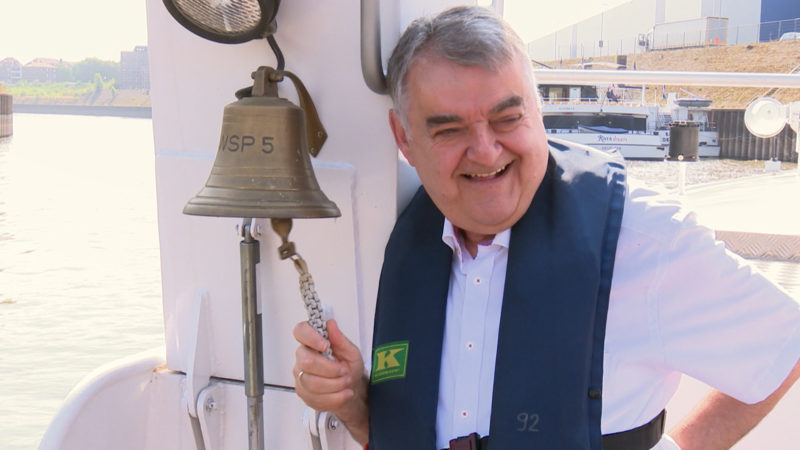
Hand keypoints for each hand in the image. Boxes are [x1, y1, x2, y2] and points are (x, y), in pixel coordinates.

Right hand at [293, 319, 368, 443]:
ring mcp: (301, 376)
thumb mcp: (351, 351)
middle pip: (306, 361)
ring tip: (347, 382)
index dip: (310, 337)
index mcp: (312, 341)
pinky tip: (344, 393)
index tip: (325, 345)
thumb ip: (340, 339)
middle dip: (329, 368)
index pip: (300, 331)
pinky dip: (335, 397)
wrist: (351, 388)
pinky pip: (316, 398)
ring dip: (335, 384)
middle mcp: (302, 357)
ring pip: (311, 382)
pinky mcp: (304, 393)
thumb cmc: (349, 367)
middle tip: (344, 371)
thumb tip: (330, 323)